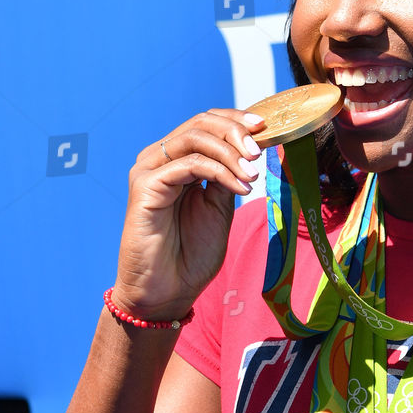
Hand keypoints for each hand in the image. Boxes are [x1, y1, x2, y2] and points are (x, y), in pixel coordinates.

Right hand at [113, 107, 266, 319]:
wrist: (167, 291)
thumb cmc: (191, 256)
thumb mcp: (219, 208)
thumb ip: (228, 178)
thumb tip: (249, 151)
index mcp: (178, 161)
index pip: (207, 124)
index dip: (237, 121)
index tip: (266, 127)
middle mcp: (160, 159)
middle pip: (201, 123)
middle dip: (236, 132)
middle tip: (260, 150)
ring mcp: (150, 170)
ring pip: (195, 138)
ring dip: (231, 152)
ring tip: (253, 174)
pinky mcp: (146, 186)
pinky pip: (189, 164)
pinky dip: (220, 171)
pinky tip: (240, 187)